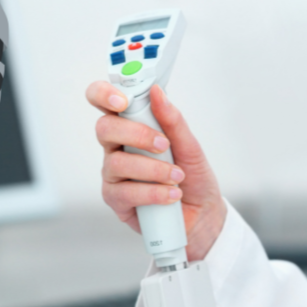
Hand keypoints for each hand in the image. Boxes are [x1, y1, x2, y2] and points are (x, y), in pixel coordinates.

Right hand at [86, 81, 226, 261]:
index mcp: (130, 127)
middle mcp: (116, 149)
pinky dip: (152, 193)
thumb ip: (172, 120)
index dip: (104, 95)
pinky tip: (171, 195)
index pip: (104, 102)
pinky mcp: (117, 201)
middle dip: (136, 134)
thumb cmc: (193, 177)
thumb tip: (157, 92)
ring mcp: (114, 176)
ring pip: (117, 164)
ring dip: (152, 170)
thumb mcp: (190, 146)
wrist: (203, 214)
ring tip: (177, 177)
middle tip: (163, 145)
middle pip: (104, 129)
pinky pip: (125, 193)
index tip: (123, 101)